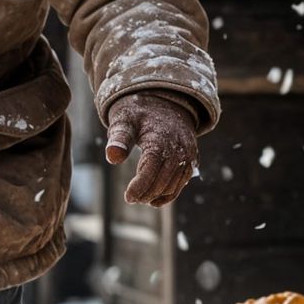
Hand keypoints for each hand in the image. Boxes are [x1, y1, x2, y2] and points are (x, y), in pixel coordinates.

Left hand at [105, 92, 198, 207]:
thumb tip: (112, 157)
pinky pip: (183, 181)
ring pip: (174, 184)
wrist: (163, 102)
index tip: (128, 197)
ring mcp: (187, 154)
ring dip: (158, 195)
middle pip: (164, 180)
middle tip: (131, 199)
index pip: (151, 169)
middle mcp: (178, 148)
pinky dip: (170, 192)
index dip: (140, 186)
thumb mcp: (124, 120)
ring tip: (140, 199)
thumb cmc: (138, 113)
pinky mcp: (191, 158)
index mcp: (160, 140)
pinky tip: (155, 200)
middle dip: (147, 193)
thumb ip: (118, 138)